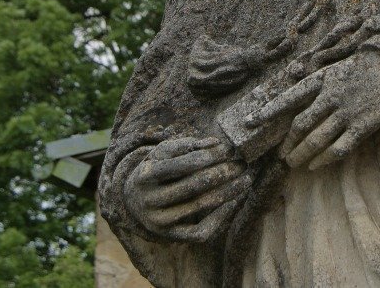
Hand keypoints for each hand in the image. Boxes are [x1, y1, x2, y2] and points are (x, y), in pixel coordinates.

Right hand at [124, 136, 252, 241]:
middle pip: (192, 186)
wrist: (134, 201)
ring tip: (245, 179)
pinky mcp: (170, 236)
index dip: (206, 157)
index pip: (179, 166)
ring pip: (199, 206)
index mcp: (145, 175)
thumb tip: (216, 143)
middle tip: (241, 164)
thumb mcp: (163, 152)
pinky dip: (219, 217)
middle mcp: (149, 200)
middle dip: (221, 173)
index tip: (227, 150)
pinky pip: (200, 231)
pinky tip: (233, 202)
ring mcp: (159, 221)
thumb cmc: (156, 169)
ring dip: (227, 192)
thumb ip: (187, 145)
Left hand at [246, 50, 379, 169]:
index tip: (250, 122)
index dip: (269, 111)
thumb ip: (315, 86)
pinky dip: (324, 159)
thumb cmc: (362, 69)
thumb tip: (294, 104)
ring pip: (316, 140)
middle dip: (288, 143)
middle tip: (280, 155)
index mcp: (321, 80)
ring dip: (302, 154)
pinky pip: (338, 148)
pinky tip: (315, 165)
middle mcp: (330, 97)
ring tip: (293, 162)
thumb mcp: (334, 70)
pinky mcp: (361, 126)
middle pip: (300, 125)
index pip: (289, 97)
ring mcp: (346, 112)